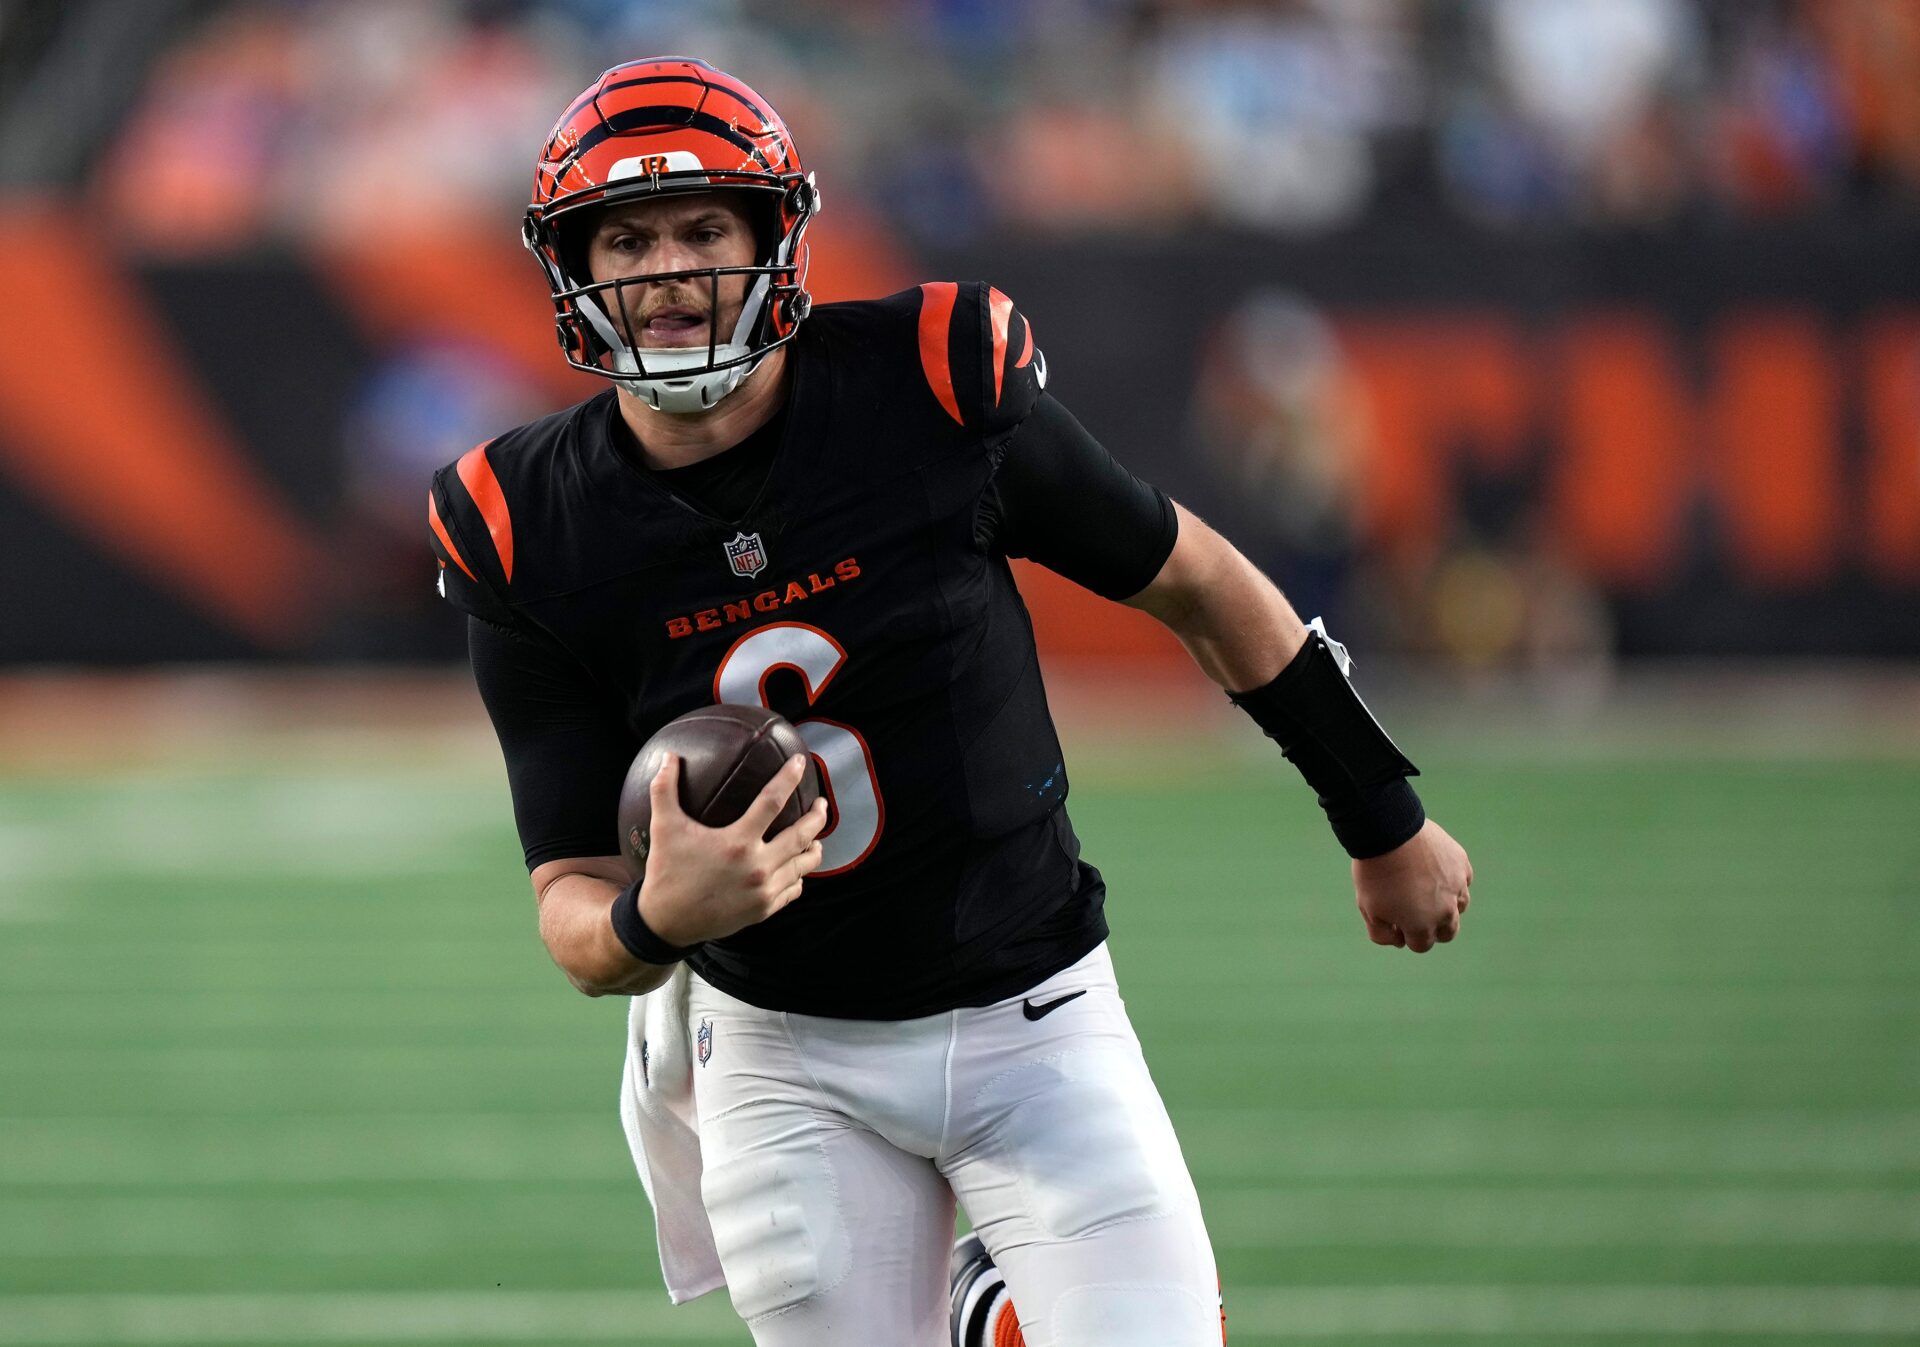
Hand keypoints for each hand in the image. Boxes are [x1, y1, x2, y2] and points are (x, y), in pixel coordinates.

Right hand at [638, 752, 829, 946]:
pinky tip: (797, 868)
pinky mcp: (764, 910)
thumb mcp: (664, 828)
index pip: (773, 801)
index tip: (800, 763)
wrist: (666, 923)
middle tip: (822, 803)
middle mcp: (757, 867)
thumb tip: (668, 756)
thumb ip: (665, 789)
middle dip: (818, 816)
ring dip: (814, 847)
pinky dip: (799, 875)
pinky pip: (794, 889)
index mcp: (737, 842)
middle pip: (802, 834)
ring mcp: (764, 891)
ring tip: (816, 836)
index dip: (789, 778)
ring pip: (804, 864)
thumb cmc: (667, 872)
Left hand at [1353, 818, 1471, 952]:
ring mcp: (1457, 886)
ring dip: (1447, 905)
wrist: (1387, 833)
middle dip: (1433, 928)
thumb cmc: (1375, 873)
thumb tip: (1399, 941)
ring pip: (1460, 906)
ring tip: (1426, 890)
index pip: (1422, 945)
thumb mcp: (1368, 909)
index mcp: (1423, 926)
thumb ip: (1382, 934)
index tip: (1396, 921)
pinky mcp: (1461, 863)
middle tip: (1415, 911)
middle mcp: (1446, 911)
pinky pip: (1463, 880)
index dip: (1408, 936)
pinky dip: (1453, 881)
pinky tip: (1435, 872)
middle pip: (1448, 932)